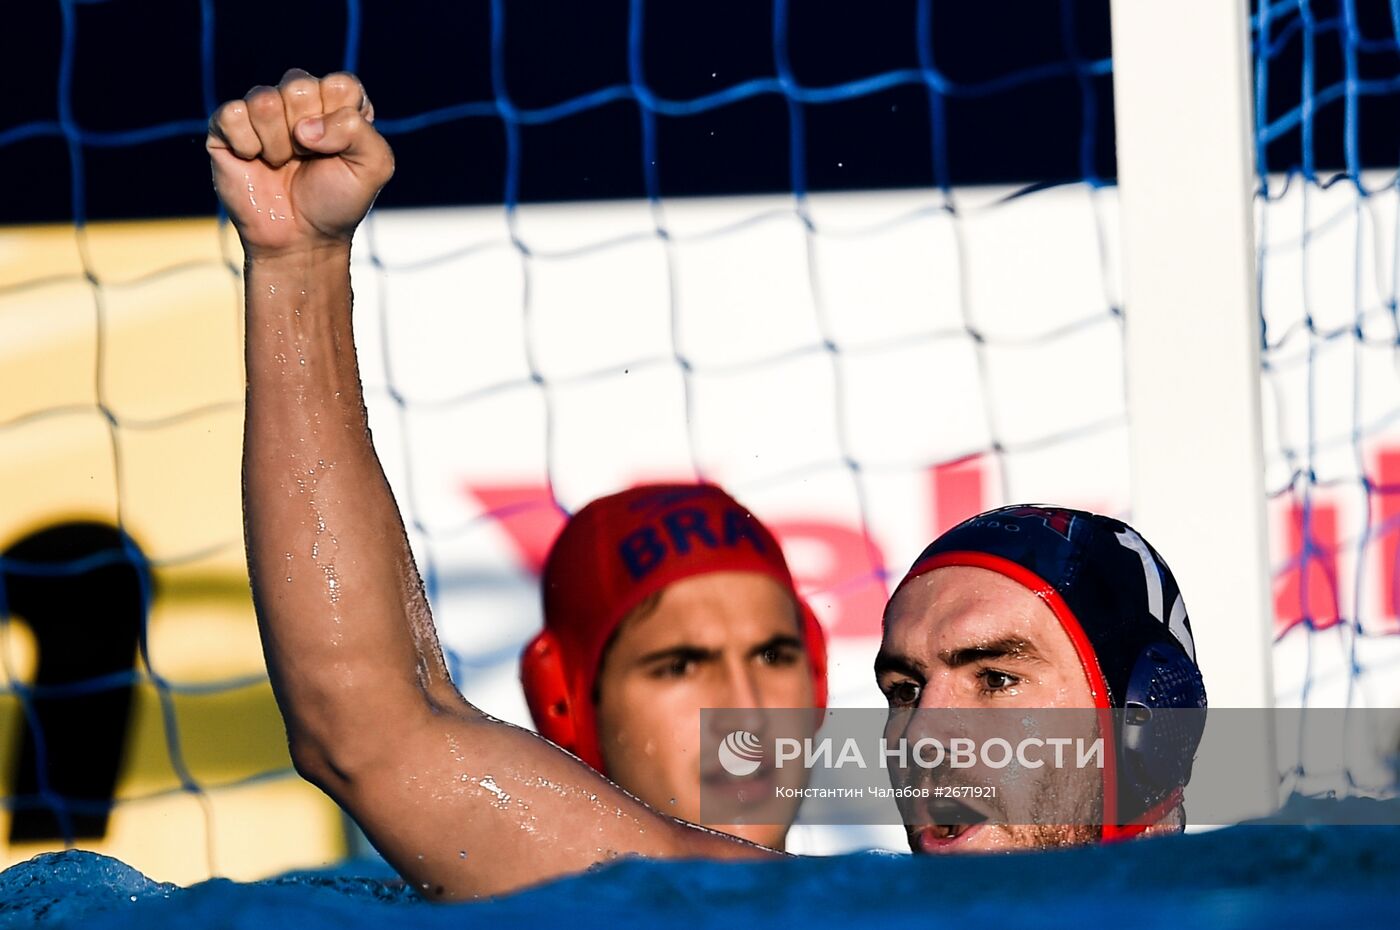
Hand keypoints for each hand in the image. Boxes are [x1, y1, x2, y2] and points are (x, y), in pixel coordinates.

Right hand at [207, 69, 393, 257]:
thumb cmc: (338, 201)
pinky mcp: (227, 125)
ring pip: (264, 100)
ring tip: (283, 163)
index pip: (340, 85)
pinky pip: (232, 114)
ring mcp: (262, 111)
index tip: (341, 151)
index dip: (339, 120)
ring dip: (278, 144)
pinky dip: (247, 145)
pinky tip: (254, 161)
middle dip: (308, 133)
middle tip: (308, 158)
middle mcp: (300, 100)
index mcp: (337, 102)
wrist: (301, 239)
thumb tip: (305, 128)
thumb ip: (359, 131)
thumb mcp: (374, 167)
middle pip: (299, 86)